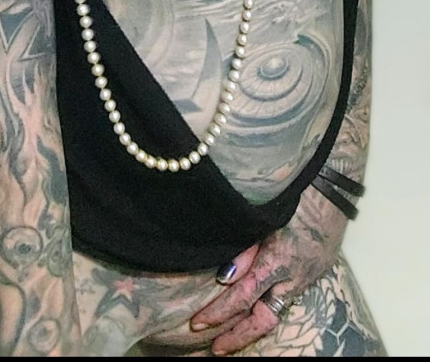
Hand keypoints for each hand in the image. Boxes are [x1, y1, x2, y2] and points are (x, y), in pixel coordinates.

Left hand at [190, 186, 347, 354]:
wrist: (333, 185)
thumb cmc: (294, 193)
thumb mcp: (264, 219)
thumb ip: (244, 250)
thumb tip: (224, 280)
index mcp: (280, 260)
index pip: (243, 296)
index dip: (219, 312)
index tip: (198, 323)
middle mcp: (295, 275)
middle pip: (264, 319)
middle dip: (238, 336)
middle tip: (214, 348)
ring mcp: (308, 276)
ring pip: (278, 311)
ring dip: (253, 325)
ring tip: (231, 336)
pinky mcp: (315, 271)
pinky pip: (288, 296)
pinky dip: (270, 305)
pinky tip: (257, 308)